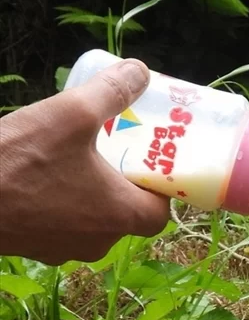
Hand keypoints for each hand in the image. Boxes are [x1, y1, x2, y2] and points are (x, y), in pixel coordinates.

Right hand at [0, 59, 170, 264]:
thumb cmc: (16, 161)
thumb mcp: (69, 115)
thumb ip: (111, 93)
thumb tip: (140, 71)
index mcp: (120, 216)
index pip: (160, 212)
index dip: (158, 188)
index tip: (146, 160)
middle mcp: (98, 242)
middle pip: (125, 213)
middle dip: (120, 182)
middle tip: (112, 150)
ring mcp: (63, 249)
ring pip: (90, 219)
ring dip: (88, 192)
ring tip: (75, 158)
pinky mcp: (33, 246)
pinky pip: (58, 224)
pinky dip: (58, 202)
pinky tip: (42, 175)